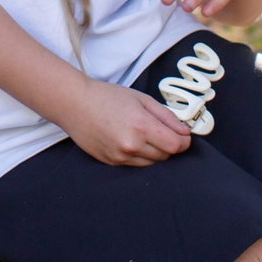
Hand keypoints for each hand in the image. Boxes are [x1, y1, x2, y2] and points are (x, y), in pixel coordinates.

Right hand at [63, 77, 193, 166]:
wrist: (76, 105)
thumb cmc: (108, 97)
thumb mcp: (142, 99)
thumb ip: (167, 116)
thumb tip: (185, 132)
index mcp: (142, 126)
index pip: (176, 145)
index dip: (184, 141)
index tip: (183, 135)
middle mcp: (132, 145)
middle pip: (166, 156)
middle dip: (170, 145)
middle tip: (162, 131)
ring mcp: (121, 156)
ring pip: (152, 163)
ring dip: (156, 152)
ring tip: (145, 135)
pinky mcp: (112, 162)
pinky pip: (136, 165)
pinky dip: (140, 155)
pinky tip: (131, 141)